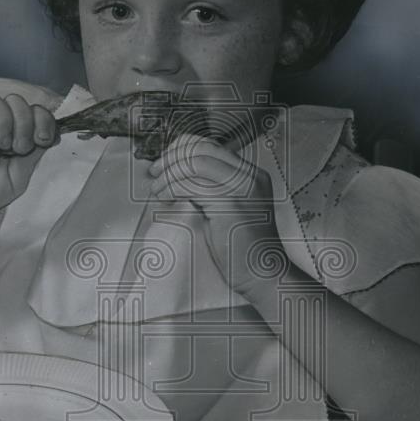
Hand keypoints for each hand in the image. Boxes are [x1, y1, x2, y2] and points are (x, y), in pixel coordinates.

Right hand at [0, 76, 62, 226]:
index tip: (43, 141)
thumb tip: (52, 134)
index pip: (35, 109)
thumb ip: (34, 155)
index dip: (44, 120)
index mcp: (14, 133)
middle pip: (18, 101)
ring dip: (7, 126)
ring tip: (3, 150)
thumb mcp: (20, 176)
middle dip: (26, 125)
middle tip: (19, 150)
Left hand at [148, 135, 286, 296]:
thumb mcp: (228, 210)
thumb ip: (211, 190)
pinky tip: (166, 198)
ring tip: (158, 190)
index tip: (163, 162)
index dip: (180, 149)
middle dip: (170, 158)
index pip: (209, 145)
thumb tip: (179, 178)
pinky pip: (191, 186)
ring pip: (193, 164)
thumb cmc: (244, 250)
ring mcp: (242, 189)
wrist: (264, 275)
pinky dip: (172, 188)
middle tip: (155, 173)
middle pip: (200, 149)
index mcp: (251, 174)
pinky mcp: (230, 205)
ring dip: (169, 175)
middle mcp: (249, 176)